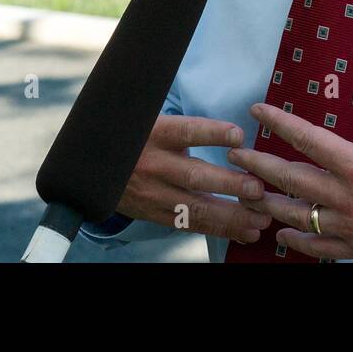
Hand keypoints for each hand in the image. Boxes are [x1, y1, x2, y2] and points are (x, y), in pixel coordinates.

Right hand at [115, 115, 272, 242]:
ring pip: (194, 208)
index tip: (238, 135)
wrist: (92, 167)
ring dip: (230, 216)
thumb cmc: (137, 137)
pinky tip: (244, 232)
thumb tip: (228, 123)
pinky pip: (190, 224)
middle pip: (193, 176)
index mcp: (156, 134)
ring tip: (260, 220)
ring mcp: (154, 194)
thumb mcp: (150, 119)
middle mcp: (154, 165)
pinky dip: (219, 230)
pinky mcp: (156, 214)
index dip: (212, 133)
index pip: (186, 131)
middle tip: (257, 189)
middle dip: (228, 185)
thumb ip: (185, 122)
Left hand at [226, 61, 352, 261]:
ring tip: (247, 193)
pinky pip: (317, 247)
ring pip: (297, 215)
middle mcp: (346, 197)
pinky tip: (282, 236)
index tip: (257, 111)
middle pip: (290, 179)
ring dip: (269, 203)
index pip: (308, 139)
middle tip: (234, 156)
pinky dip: (296, 242)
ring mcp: (348, 225)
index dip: (279, 123)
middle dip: (258, 165)